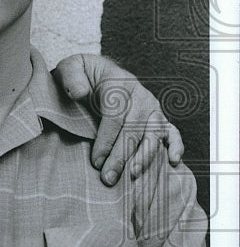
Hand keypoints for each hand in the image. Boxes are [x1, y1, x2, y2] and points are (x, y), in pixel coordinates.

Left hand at [52, 54, 183, 185]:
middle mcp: (140, 96)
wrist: (97, 72)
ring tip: (133, 175)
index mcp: (118, 83)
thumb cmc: (81, 75)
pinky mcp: (158, 118)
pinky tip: (172, 162)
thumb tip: (79, 92)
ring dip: (145, 156)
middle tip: (109, 178)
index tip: (96, 161)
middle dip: (121, 156)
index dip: (106, 140)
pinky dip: (176, 146)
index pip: (114, 116)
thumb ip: (71, 78)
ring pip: (153, 134)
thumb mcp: (70, 68)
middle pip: (133, 129)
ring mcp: (152, 107)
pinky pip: (172, 132)